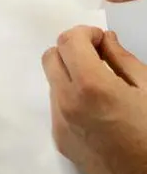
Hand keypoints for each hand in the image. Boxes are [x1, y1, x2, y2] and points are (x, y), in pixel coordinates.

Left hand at [42, 26, 146, 173]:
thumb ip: (122, 59)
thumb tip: (105, 40)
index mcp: (91, 86)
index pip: (68, 41)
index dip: (84, 33)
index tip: (100, 40)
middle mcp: (67, 102)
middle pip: (50, 57)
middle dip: (71, 51)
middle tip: (97, 58)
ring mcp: (59, 123)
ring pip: (52, 82)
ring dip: (70, 75)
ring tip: (101, 88)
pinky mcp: (59, 140)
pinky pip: (57, 107)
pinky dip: (70, 99)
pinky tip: (97, 112)